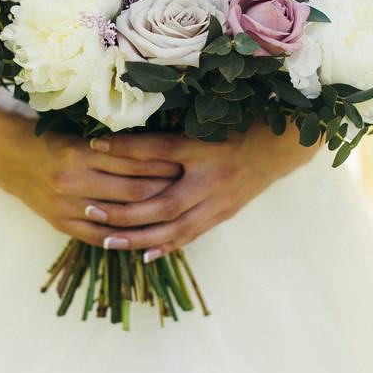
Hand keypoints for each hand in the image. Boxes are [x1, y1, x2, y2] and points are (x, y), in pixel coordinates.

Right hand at [0, 127, 183, 245]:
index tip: (183, 162)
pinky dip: (125, 236)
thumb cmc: (52, 141)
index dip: (162, 164)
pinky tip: (146, 232)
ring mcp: (67, 206)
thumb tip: (161, 147)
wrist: (10, 159)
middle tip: (185, 185)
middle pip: (134, 191)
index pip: (134, 163)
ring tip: (172, 208)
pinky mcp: (62, 224)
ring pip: (121, 217)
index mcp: (80, 154)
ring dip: (149, 215)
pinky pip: (101, 237)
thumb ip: (114, 146)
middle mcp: (73, 181)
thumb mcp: (80, 135)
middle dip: (164, 189)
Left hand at [88, 124, 319, 260]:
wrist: (280, 146)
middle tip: (91, 209)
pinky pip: (192, 235)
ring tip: (107, 241)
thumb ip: (173, 127)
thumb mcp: (208, 118)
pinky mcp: (224, 214)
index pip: (158, 148)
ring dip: (139, 237)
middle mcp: (211, 176)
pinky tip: (143, 254)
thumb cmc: (238, 124)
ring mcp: (219, 200)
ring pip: (175, 226)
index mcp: (204, 146)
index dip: (125, 147)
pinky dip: (167, 246)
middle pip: (162, 201)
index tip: (93, 145)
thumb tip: (130, 126)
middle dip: (125, 209)